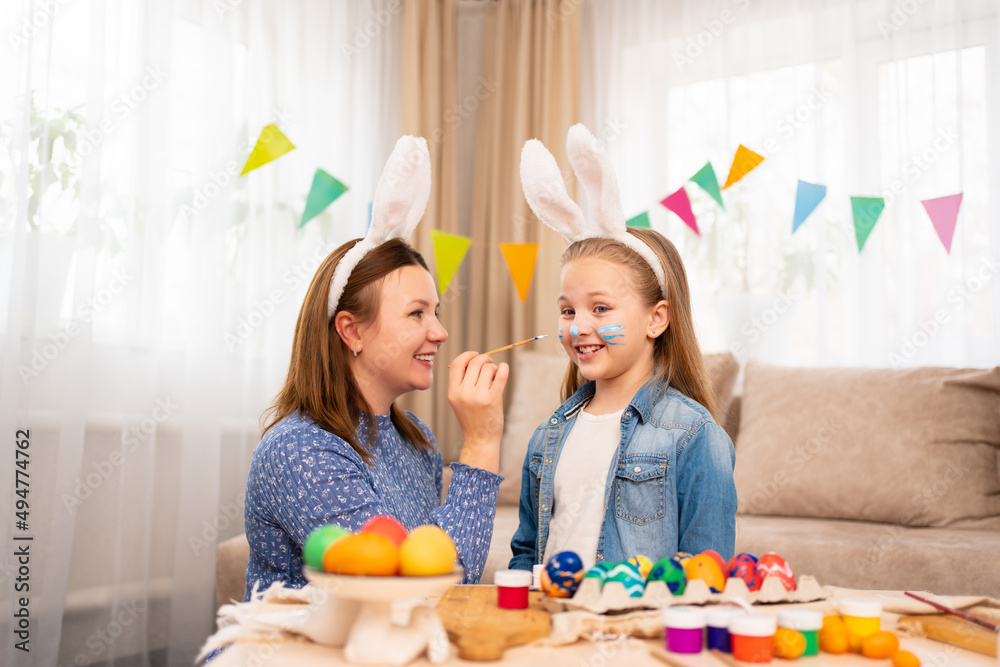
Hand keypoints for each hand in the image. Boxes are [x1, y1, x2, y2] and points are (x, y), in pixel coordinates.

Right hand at [447, 351, 509, 473]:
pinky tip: (504, 369)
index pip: (457, 364)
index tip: (475, 355)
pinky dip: (504, 368)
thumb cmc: (472, 418)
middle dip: (484, 359)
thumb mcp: (459, 401)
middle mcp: (463, 393)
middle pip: (474, 363)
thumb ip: (463, 382)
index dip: (467, 355)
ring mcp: (478, 397)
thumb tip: (475, 359)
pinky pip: (500, 375)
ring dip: (494, 367)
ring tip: (495, 374)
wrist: (480, 440)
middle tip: (490, 364)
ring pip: (488, 368)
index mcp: (453, 392)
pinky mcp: (492, 400)